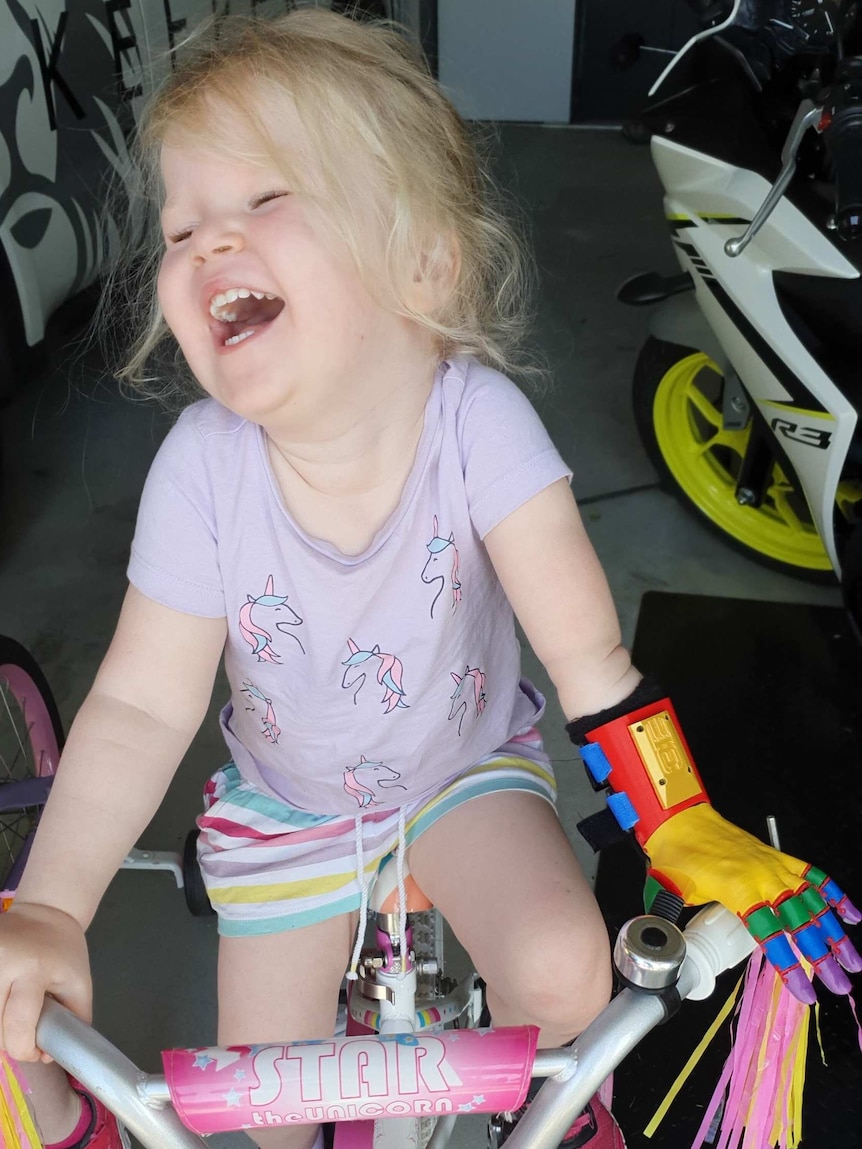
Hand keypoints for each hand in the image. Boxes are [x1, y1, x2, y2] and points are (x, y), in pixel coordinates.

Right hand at [0, 903, 91, 1061]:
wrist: (43, 911)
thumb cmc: (63, 949)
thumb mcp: (79, 982)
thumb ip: (73, 1020)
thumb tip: (49, 1056)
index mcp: (33, 968)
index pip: (18, 1023)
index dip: (25, 1048)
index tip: (36, 1052)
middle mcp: (2, 962)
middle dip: (9, 1042)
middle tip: (24, 1035)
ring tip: (13, 1018)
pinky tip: (4, 1005)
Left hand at [644, 804, 861, 1003]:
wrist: (681, 816)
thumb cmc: (676, 852)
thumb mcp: (667, 889)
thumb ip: (668, 919)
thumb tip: (659, 946)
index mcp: (738, 890)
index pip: (771, 935)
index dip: (790, 966)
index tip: (806, 993)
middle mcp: (763, 878)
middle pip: (801, 923)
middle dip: (824, 957)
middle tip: (840, 985)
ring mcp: (773, 866)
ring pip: (814, 902)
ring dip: (835, 932)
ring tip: (852, 961)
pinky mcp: (777, 856)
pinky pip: (814, 874)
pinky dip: (834, 894)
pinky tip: (851, 915)